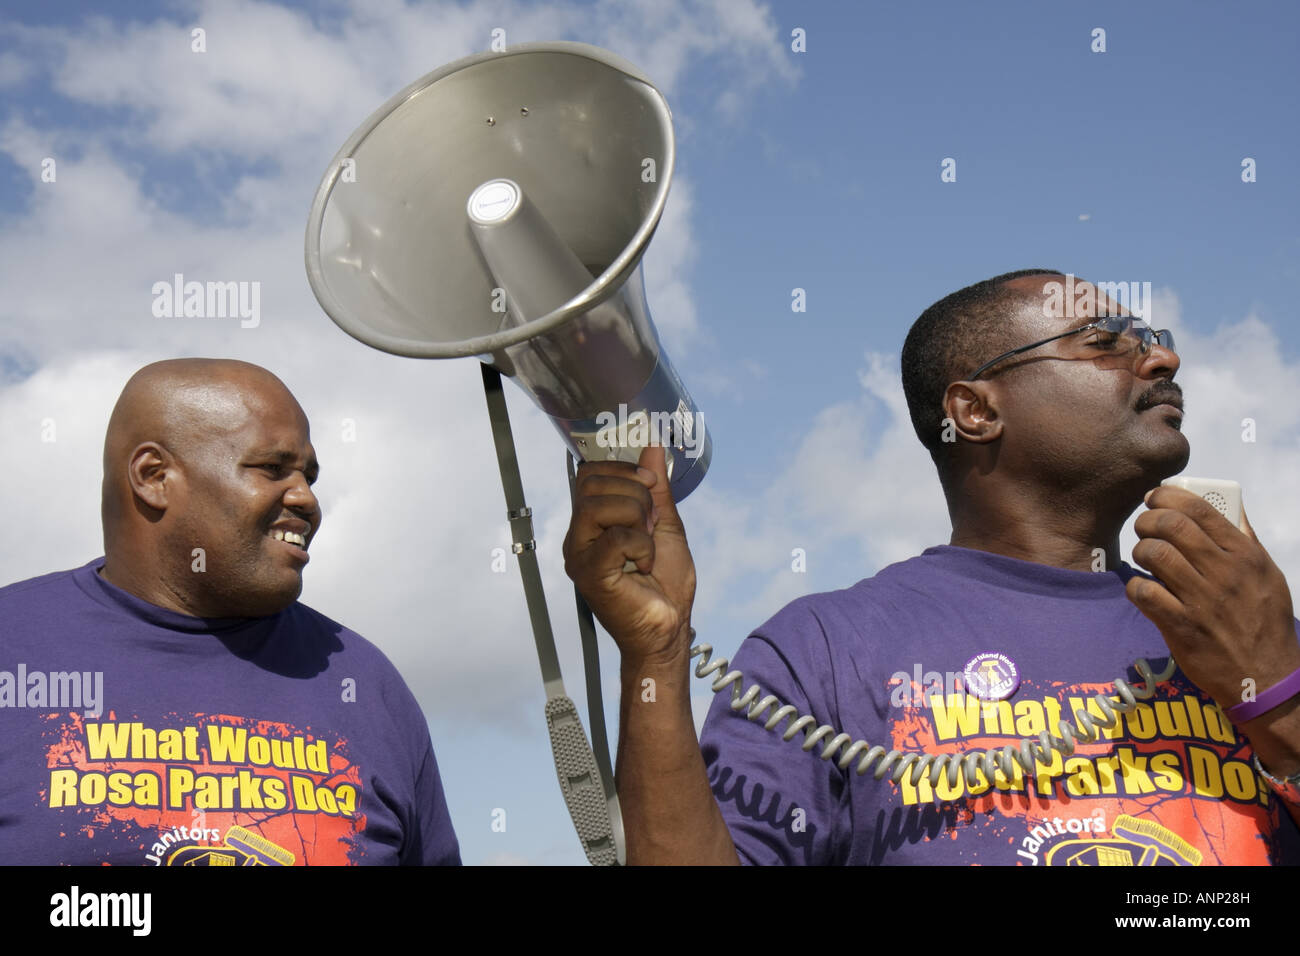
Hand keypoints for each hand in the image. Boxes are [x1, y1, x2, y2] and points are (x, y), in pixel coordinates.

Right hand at [562, 445, 696, 662]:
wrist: (668, 628)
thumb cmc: (664, 584)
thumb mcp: (665, 525)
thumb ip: (656, 488)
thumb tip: (651, 446)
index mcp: (591, 522)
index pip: (590, 473)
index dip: (622, 470)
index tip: (650, 487)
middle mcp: (578, 535)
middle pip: (592, 482)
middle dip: (634, 494)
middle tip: (650, 525)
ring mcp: (579, 554)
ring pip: (599, 504)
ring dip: (637, 519)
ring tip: (647, 544)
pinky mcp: (589, 573)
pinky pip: (615, 537)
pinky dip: (641, 547)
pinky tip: (644, 566)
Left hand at [1127, 486, 1299, 711]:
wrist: (1266, 678)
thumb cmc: (1265, 622)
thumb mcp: (1268, 575)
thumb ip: (1247, 540)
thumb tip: (1233, 506)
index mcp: (1244, 555)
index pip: (1199, 509)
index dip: (1167, 497)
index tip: (1154, 500)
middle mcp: (1224, 573)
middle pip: (1170, 525)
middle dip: (1147, 520)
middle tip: (1144, 529)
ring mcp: (1201, 600)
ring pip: (1154, 554)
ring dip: (1140, 551)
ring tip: (1144, 558)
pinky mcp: (1180, 626)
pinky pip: (1143, 592)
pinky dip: (1135, 586)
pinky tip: (1143, 590)